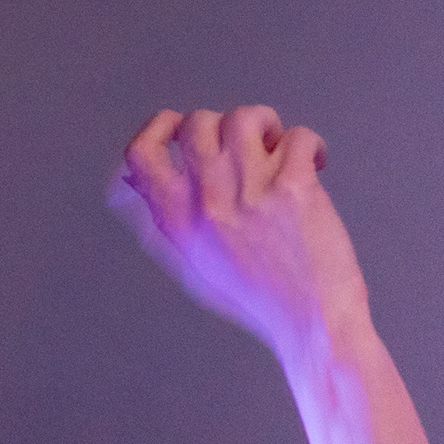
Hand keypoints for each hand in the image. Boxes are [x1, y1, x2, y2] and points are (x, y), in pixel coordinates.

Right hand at [109, 105, 366, 361]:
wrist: (312, 325)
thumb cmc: (258, 299)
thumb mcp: (192, 263)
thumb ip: (163, 219)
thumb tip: (129, 180)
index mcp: (177, 221)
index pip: (141, 154)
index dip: (160, 128)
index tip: (180, 125)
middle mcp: (207, 202)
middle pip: (197, 123)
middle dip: (224, 124)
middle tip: (249, 143)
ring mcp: (250, 192)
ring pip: (245, 118)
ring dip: (267, 126)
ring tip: (281, 149)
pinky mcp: (293, 188)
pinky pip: (296, 136)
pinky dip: (310, 145)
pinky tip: (314, 164)